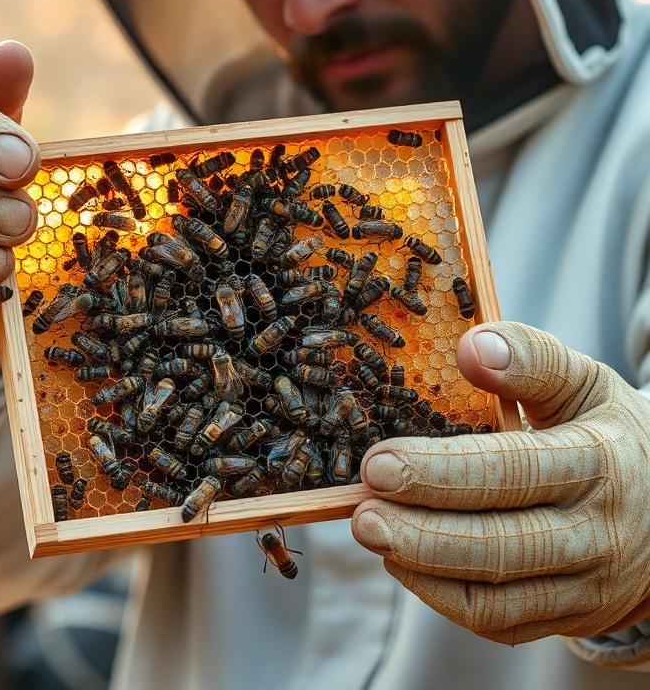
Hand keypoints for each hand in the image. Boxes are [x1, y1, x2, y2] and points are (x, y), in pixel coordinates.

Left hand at [351, 321, 649, 643]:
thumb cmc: (608, 430)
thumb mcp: (583, 381)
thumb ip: (530, 358)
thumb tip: (470, 347)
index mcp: (599, 461)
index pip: (513, 471)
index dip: (441, 471)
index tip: (378, 463)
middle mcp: (599, 531)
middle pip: (502, 543)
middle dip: (423, 532)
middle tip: (362, 513)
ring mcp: (590, 584)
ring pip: (500, 596)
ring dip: (426, 569)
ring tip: (374, 535)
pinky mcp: (574, 616)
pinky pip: (504, 622)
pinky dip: (446, 600)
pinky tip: (406, 562)